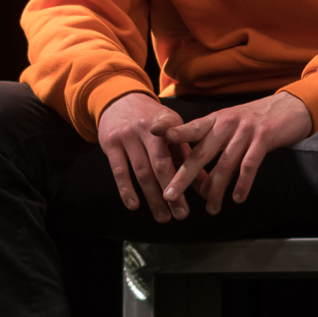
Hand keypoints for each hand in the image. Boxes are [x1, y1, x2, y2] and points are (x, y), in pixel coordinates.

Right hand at [98, 92, 196, 222]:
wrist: (119, 99)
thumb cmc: (151, 120)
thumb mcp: (172, 130)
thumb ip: (187, 155)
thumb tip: (207, 185)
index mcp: (168, 124)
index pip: (180, 150)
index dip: (188, 170)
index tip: (197, 194)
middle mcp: (147, 129)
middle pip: (161, 164)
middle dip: (172, 191)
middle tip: (181, 214)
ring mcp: (127, 136)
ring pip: (141, 171)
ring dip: (152, 197)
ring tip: (163, 217)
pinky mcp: (110, 144)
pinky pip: (119, 171)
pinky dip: (126, 190)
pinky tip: (134, 205)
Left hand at [151, 92, 313, 214]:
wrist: (290, 107)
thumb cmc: (255, 120)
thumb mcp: (229, 123)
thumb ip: (211, 140)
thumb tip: (192, 171)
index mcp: (215, 120)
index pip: (190, 127)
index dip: (172, 132)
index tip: (152, 136)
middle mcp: (226, 124)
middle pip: (200, 153)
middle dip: (183, 177)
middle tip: (170, 195)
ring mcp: (245, 131)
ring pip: (224, 164)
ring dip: (215, 189)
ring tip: (210, 209)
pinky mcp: (264, 139)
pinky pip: (249, 165)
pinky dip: (242, 183)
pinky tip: (237, 198)